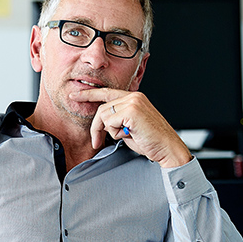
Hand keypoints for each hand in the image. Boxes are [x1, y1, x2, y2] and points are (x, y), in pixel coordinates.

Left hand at [68, 88, 192, 167]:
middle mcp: (134, 96)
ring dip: (109, 131)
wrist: (168, 148)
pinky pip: (109, 122)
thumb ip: (117, 120)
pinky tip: (129, 135)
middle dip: (97, 127)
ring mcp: (133, 102)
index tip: (75, 95)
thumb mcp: (130, 128)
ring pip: (104, 115)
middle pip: (101, 108)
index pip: (107, 93)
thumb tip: (101, 124)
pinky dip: (115, 133)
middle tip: (97, 141)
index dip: (89, 94)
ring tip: (125, 136)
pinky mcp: (131, 111)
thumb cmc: (151, 142)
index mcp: (135, 98)